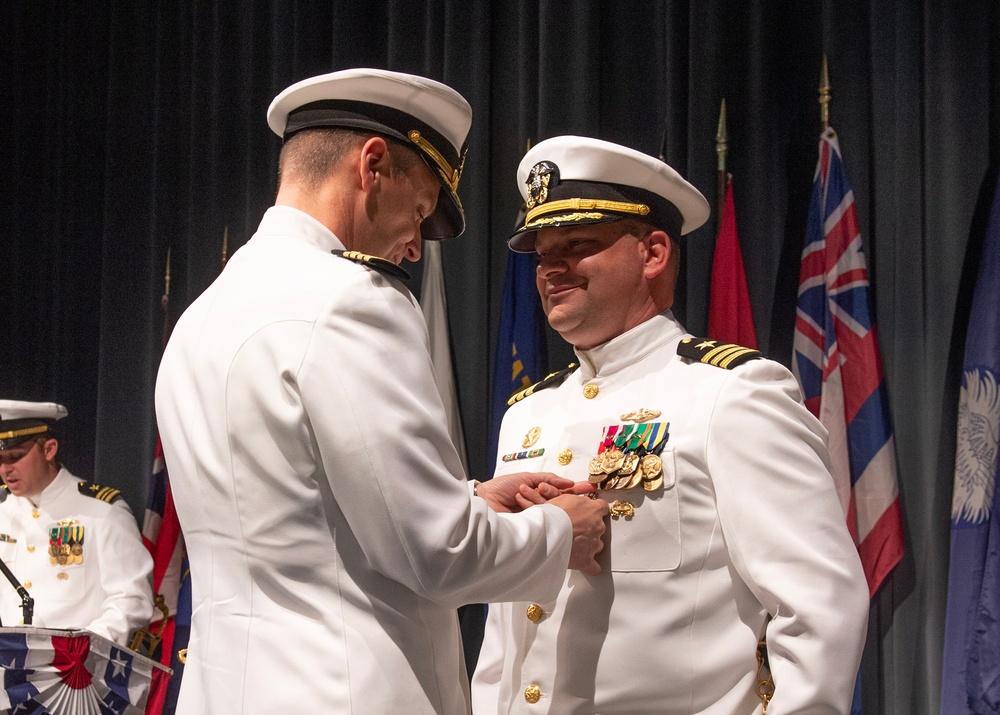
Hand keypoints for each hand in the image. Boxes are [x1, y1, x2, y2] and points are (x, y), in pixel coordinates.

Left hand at [476, 472, 591, 512]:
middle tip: (589, 496)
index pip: (562, 492)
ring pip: (556, 512)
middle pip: (563, 503)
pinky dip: (552, 515)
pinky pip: (547, 521)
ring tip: (573, 500)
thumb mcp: (529, 478)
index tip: (589, 488)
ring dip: (563, 504)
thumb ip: (549, 480)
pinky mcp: (534, 527)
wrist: (486, 500)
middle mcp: (540, 506)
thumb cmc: (502, 487)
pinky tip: (559, 512)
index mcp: (539, 494)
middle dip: (577, 499)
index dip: (576, 490)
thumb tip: (568, 483)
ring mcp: (538, 518)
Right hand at [547, 494, 608, 575]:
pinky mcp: (586, 560)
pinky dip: (590, 566)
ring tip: (574, 545)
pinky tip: (584, 563)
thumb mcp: (565, 498)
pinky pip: (594, 567)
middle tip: (574, 529)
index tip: (589, 512)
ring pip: (597, 545)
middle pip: (600, 527)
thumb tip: (579, 505)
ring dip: (588, 545)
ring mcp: (594, 544)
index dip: (594, 510)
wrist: (545, 530)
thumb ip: (577, 502)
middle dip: (589, 528)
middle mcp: (598, 526)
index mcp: (594, 510)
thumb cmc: (552, 514)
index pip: (602, 507)